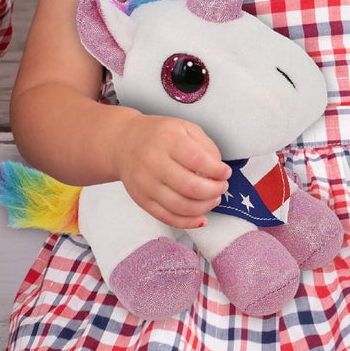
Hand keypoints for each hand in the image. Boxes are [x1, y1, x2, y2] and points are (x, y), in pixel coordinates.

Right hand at [114, 113, 230, 230]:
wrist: (124, 143)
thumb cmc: (159, 135)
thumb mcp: (184, 128)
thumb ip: (205, 146)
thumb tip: (219, 171)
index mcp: (167, 139)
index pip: (198, 160)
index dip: (217, 170)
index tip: (226, 172)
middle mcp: (153, 162)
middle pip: (190, 186)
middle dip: (214, 190)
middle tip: (222, 187)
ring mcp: (146, 183)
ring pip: (181, 206)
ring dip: (204, 207)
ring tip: (213, 199)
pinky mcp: (142, 200)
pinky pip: (167, 217)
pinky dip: (188, 222)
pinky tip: (201, 218)